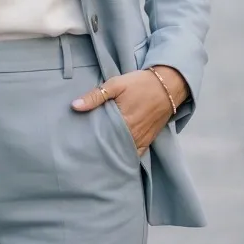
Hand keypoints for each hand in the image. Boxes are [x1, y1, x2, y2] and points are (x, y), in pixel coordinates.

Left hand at [71, 65, 187, 156]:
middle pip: (111, 147)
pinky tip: (116, 159)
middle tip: (83, 152)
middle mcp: (132, 134)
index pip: (101, 137)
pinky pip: (136, 155)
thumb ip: (95, 96)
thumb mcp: (116, 84)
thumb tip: (74, 106)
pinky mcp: (149, 140)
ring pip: (122, 153)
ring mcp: (141, 139)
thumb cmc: (140, 84)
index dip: (89, 141)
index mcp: (122, 121)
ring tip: (96, 157)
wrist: (168, 85)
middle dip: (98, 150)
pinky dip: (126, 157)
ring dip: (111, 154)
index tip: (78, 144)